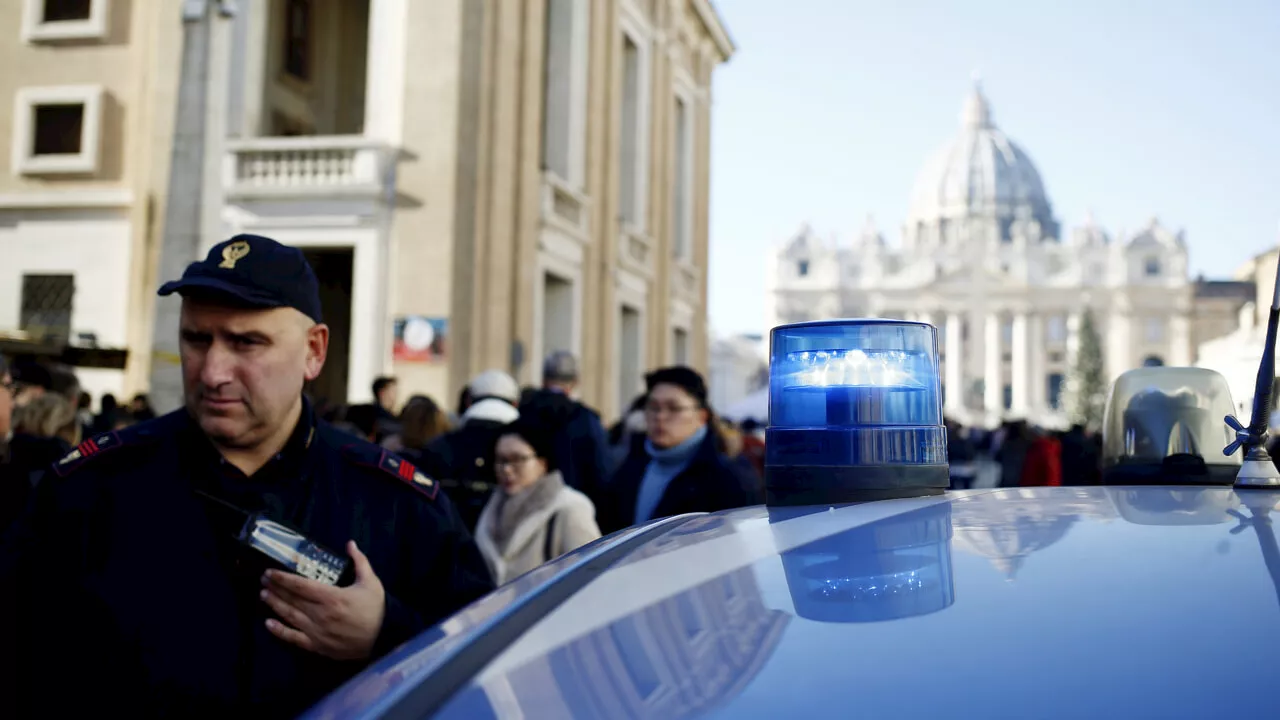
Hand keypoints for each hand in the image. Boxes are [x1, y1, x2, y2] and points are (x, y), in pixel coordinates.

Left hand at [260, 540, 385, 660]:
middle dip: (276, 588)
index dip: (283, 578)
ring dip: (275, 605)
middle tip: (263, 580)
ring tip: (264, 595)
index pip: (300, 586)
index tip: (270, 572)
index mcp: (332, 597)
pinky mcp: (317, 646)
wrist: (384, 638)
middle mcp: (320, 614)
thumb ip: (360, 562)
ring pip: (290, 616)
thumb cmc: (377, 609)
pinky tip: (269, 624)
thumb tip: (350, 543)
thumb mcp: (372, 582)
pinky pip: (294, 638)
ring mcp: (317, 632)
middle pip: (292, 599)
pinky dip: (280, 631)